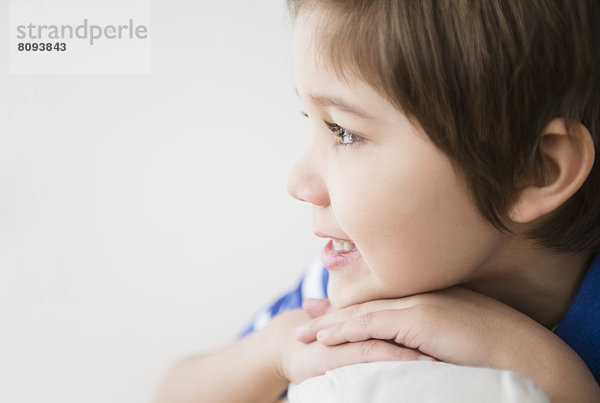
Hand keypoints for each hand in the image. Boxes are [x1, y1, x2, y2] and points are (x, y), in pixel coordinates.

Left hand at [295, 287, 599, 401]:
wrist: (527, 354)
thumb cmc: (498, 351)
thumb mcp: (455, 338)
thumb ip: (426, 337)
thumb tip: (411, 350)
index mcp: (427, 300)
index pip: (380, 303)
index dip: (351, 309)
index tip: (327, 312)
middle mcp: (419, 296)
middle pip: (365, 304)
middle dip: (333, 313)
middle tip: (306, 314)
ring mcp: (418, 304)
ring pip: (363, 313)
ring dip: (331, 323)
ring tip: (305, 331)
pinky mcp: (420, 319)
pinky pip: (373, 325)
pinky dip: (346, 330)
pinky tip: (326, 336)